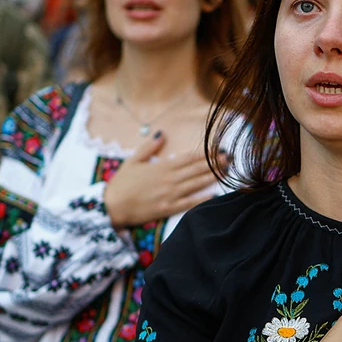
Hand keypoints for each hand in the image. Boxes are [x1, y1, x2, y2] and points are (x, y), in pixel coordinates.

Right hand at [103, 131, 225, 226]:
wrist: (112, 206)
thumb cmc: (121, 184)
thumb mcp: (132, 161)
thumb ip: (149, 147)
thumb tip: (161, 133)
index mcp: (162, 166)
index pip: (189, 158)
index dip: (205, 153)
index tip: (218, 149)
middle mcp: (169, 179)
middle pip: (197, 169)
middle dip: (214, 163)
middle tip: (230, 158)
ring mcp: (170, 194)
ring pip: (196, 184)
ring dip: (212, 177)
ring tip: (227, 172)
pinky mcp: (168, 208)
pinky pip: (189, 203)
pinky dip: (202, 199)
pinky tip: (214, 195)